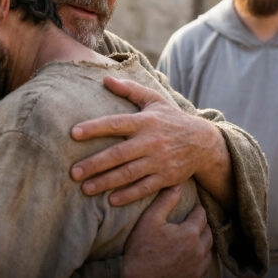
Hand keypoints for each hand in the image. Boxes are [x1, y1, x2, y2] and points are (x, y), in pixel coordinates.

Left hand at [70, 76, 229, 205]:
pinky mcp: (166, 177)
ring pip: (129, 174)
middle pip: (118, 154)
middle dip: (95, 164)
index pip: (116, 124)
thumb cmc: (172, 119)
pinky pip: (145, 188)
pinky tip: (111, 200)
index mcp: (145, 122)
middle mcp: (151, 142)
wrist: (204, 143)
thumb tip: (106, 79)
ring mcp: (159, 161)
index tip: (74, 133)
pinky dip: (129, 195)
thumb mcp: (154, 100)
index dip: (94, 128)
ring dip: (106, 182)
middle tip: (73, 172)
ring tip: (86, 189)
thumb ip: (130, 90)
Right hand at [123, 186, 212, 277]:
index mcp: (190, 234)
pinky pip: (205, 264)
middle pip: (208, 232)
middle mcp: (198, 250)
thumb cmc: (141, 250)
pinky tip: (192, 254)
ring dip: (203, 241)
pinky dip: (201, 256)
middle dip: (202, 224)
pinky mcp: (195, 277)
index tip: (194, 207)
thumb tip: (177, 186)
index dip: (197, 209)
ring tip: (195, 236)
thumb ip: (165, 201)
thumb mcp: (149, 220)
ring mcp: (198, 266)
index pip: (201, 215)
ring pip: (208, 249)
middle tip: (194, 220)